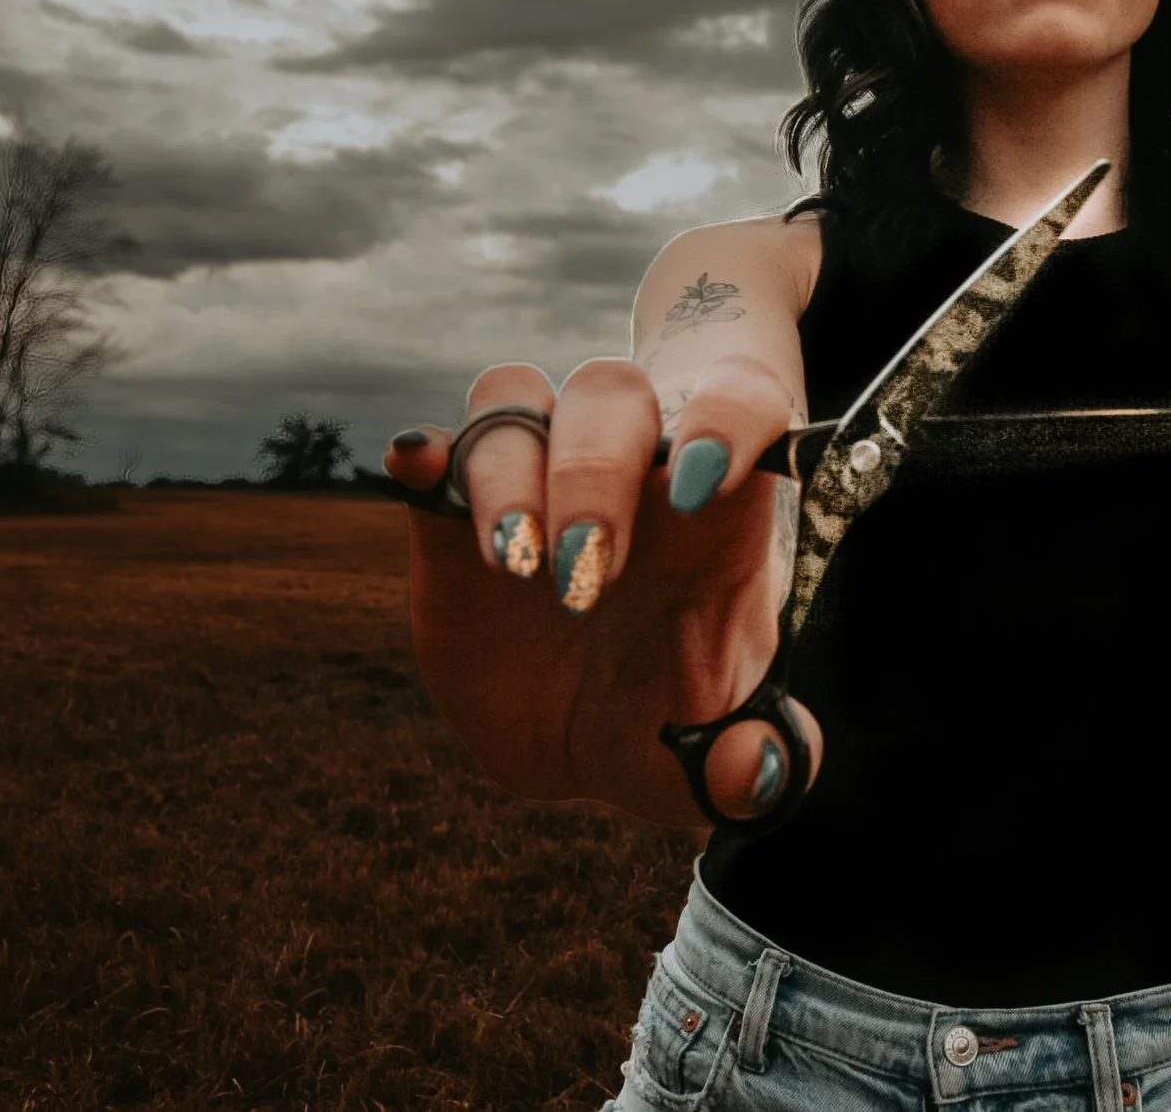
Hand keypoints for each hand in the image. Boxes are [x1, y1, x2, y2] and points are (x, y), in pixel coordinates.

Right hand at [385, 354, 825, 828]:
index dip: (725, 424)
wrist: (589, 729)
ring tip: (514, 564)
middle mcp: (627, 470)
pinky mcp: (455, 516)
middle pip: (612, 398)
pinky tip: (418, 470)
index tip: (706, 478)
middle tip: (584, 572)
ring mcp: (537, 479)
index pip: (740, 411)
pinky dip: (428, 450)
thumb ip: (751, 760)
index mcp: (713, 510)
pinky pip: (442, 448)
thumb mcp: (719, 750)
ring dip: (511, 471)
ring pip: (519, 400)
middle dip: (594, 474)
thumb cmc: (675, 712)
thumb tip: (752, 771)